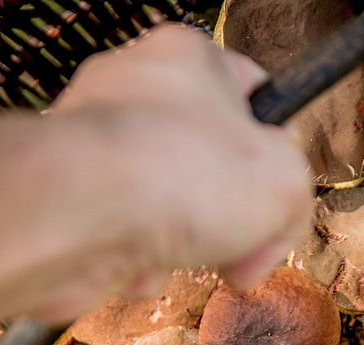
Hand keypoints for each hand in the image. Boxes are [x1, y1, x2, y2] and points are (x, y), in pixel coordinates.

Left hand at [33, 24, 313, 320]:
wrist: (74, 214)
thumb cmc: (176, 176)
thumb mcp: (285, 186)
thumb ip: (297, 202)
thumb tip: (269, 240)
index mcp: (190, 59)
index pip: (254, 95)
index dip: (280, 151)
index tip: (280, 195)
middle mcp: (133, 90)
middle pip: (209, 162)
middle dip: (230, 218)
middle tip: (243, 249)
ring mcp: (93, 141)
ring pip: (166, 206)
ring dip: (184, 247)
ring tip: (181, 255)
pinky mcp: (66, 194)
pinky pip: (122, 234)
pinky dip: (138, 261)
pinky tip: (138, 266)